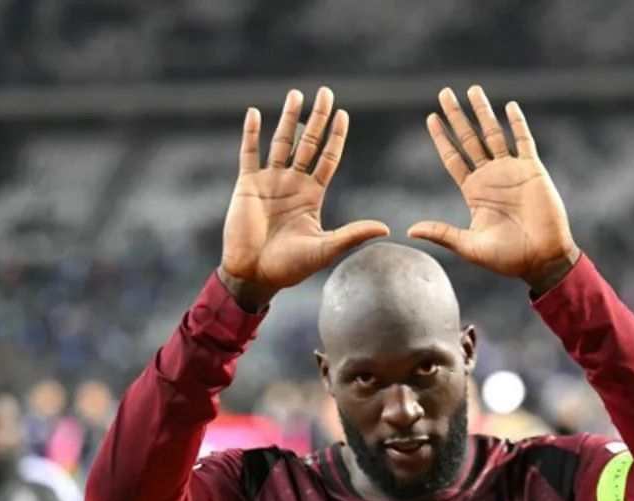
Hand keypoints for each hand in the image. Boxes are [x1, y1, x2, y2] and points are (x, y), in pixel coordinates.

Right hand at [219, 87, 388, 303]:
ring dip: (289, 118)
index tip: (343, 115)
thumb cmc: (290, 267)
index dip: (335, 137)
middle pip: (308, 143)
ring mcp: (269, 181)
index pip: (327, 158)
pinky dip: (252, 133)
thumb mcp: (326, 248)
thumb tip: (386, 228)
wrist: (255, 274)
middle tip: (325, 92)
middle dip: (317, 118)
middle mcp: (292, 183)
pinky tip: (255, 112)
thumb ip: (352, 234)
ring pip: (281, 142)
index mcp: (312, 195)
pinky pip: (249, 153)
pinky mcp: (247, 185)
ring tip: (296, 94)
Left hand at [409, 86, 579, 289]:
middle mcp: (490, 177)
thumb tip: (410, 231)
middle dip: (457, 116)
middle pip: (469, 139)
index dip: (442, 138)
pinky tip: (509, 106)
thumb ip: (442, 234)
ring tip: (472, 89)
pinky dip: (517, 123)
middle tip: (444, 93)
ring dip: (483, 112)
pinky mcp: (532, 170)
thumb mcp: (470, 246)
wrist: (542, 259)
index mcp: (473, 191)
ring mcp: (511, 171)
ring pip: (494, 134)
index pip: (453, 157)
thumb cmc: (507, 258)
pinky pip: (524, 141)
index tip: (430, 118)